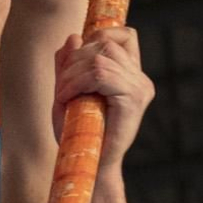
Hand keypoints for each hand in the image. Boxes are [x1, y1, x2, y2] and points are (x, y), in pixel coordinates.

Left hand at [52, 26, 154, 165]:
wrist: (89, 167)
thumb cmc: (78, 133)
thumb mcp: (68, 91)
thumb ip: (69, 64)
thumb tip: (74, 37)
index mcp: (133, 76)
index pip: (126, 35)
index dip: (99, 35)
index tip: (76, 58)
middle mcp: (141, 80)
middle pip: (105, 43)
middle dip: (74, 59)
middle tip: (61, 86)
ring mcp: (140, 89)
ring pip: (99, 57)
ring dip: (72, 73)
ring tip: (62, 95)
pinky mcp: (133, 99)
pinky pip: (99, 73)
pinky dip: (76, 82)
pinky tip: (66, 98)